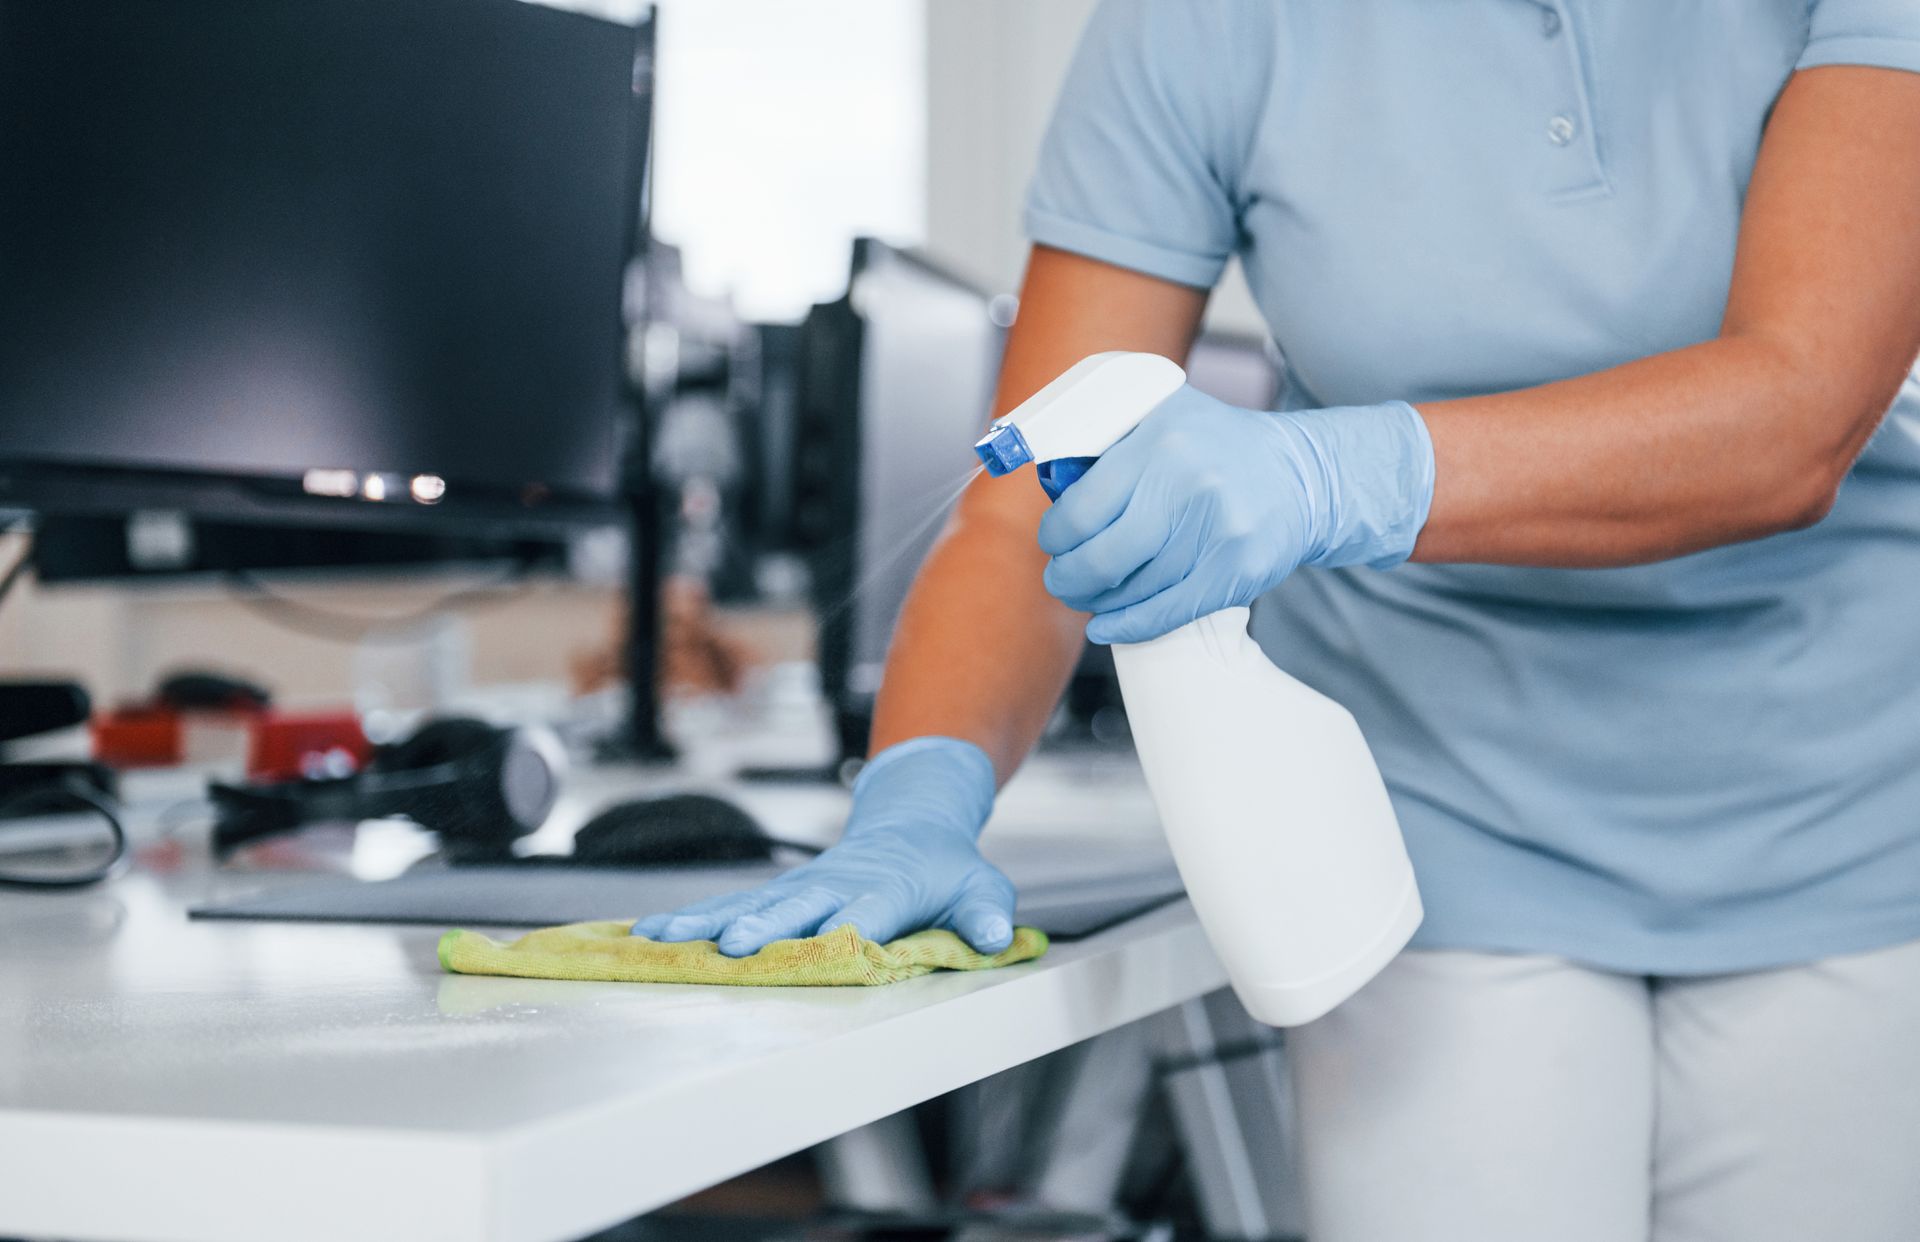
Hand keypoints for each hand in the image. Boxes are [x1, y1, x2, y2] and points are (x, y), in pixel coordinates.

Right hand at [630, 737, 1014, 956]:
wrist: (912, 821)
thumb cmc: (947, 866)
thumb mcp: (981, 886)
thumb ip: (986, 913)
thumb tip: (998, 937)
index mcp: (886, 888)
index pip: (863, 913)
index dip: (842, 931)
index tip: (817, 948)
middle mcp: (835, 885)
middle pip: (794, 909)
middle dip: (763, 927)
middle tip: (732, 948)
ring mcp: (802, 888)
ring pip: (748, 904)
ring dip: (705, 923)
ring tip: (661, 940)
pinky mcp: (780, 894)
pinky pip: (730, 906)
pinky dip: (691, 920)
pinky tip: (648, 934)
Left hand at [1037, 385, 1433, 644]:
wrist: (1304, 476)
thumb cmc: (1219, 448)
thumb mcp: (1164, 415)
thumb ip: (1107, 436)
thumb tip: (1044, 475)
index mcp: (1159, 437)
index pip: (1080, 508)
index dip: (1056, 536)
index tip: (1053, 542)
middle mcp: (1188, 481)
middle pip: (1100, 556)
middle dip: (1068, 577)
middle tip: (1062, 579)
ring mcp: (1217, 529)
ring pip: (1133, 588)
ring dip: (1098, 601)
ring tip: (1089, 596)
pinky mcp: (1239, 569)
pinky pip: (1168, 611)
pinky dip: (1130, 625)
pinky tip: (1108, 626)